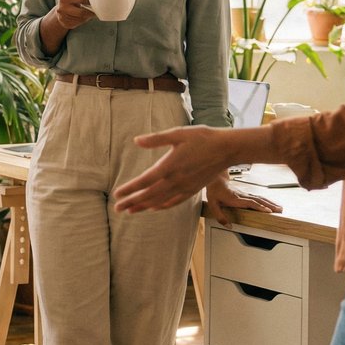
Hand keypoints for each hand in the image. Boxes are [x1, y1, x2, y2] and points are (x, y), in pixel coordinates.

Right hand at [50, 0, 95, 30]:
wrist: (60, 10)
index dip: (90, 0)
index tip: (94, 1)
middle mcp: (62, 8)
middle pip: (82, 12)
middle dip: (90, 12)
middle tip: (95, 10)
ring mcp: (63, 18)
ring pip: (81, 19)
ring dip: (88, 17)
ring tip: (90, 13)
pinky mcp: (66, 24)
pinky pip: (79, 23)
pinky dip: (84, 20)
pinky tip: (84, 17)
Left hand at [113, 125, 239, 212]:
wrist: (227, 149)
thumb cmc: (203, 138)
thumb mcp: (178, 133)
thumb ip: (156, 139)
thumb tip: (137, 140)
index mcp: (169, 166)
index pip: (145, 181)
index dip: (130, 189)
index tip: (117, 195)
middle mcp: (176, 180)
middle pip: (149, 194)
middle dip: (132, 202)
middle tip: (117, 209)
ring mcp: (185, 187)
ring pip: (160, 200)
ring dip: (144, 206)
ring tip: (130, 211)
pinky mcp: (193, 189)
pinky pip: (175, 201)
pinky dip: (162, 206)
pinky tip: (154, 208)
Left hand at [202, 176, 281, 226]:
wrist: (216, 180)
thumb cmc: (215, 191)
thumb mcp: (213, 205)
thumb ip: (220, 216)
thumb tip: (229, 226)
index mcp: (235, 199)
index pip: (250, 203)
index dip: (259, 207)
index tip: (268, 211)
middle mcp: (242, 196)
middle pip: (258, 200)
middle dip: (269, 205)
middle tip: (279, 210)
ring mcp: (245, 194)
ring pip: (260, 198)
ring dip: (270, 203)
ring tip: (280, 208)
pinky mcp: (246, 194)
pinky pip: (258, 197)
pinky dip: (266, 200)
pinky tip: (271, 203)